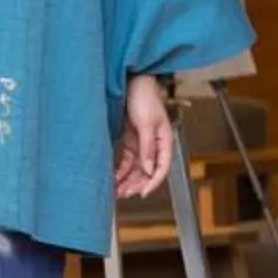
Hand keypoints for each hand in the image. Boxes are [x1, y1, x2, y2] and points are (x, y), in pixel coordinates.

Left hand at [114, 74, 172, 197]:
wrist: (132, 82)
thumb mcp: (146, 123)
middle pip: (147, 171)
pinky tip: (113, 178)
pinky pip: (126, 160)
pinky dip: (121, 170)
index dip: (153, 182)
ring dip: (127, 180)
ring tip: (116, 191)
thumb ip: (147, 147)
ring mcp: (142, 144)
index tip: (142, 193)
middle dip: (136, 184)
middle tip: (123, 194)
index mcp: (164, 141)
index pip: (162, 167)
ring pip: (136, 168)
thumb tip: (148, 170)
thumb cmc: (143, 98)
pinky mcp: (130, 141)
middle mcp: (154, 145)